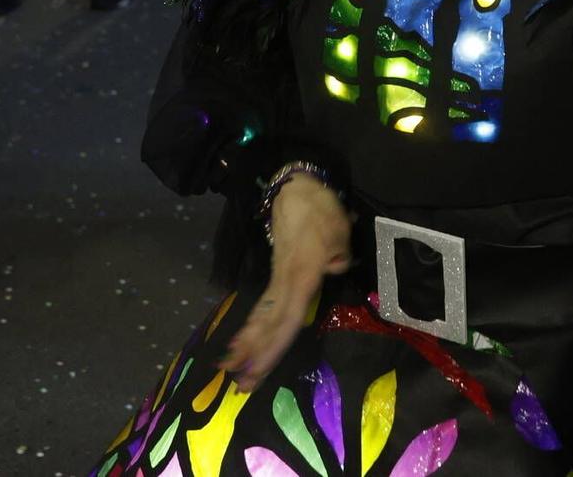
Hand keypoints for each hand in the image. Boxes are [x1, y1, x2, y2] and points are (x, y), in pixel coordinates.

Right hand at [221, 177, 350, 391]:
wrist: (296, 187)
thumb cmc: (320, 208)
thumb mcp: (339, 229)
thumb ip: (338, 254)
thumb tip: (334, 266)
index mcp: (303, 276)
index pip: (288, 319)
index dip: (274, 346)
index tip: (259, 369)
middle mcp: (288, 282)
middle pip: (271, 325)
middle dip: (257, 356)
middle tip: (242, 384)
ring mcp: (280, 278)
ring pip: (265, 317)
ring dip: (250, 344)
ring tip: (233, 370)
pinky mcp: (278, 274)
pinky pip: (266, 304)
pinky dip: (254, 325)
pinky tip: (244, 342)